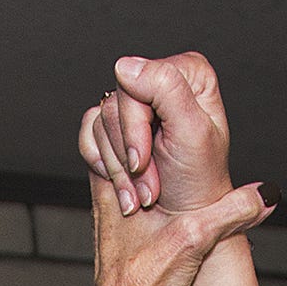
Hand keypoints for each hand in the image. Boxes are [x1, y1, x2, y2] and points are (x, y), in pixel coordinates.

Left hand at [74, 93, 272, 285]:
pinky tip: (175, 208)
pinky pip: (133, 192)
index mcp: (110, 183)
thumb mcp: (193, 240)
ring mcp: (113, 211)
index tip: (159, 139)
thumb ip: (230, 213)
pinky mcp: (124, 232)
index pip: (104, 118)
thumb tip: (266, 194)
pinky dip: (154, 190)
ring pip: (122, 163)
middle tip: (167, 155)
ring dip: (150, 166)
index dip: (131, 116)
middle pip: (111, 132)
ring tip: (173, 184)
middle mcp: (106, 192)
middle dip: (141, 135)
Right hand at [90, 52, 233, 215]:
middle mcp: (160, 84)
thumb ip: (165, 88)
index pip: (139, 79)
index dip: (136, 124)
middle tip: (148, 185)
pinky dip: (102, 163)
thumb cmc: (198, 183)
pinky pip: (88, 132)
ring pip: (102, 121)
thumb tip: (124, 66)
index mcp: (188, 75)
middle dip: (128, 152)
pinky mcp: (115, 127)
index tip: (144, 161)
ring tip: (142, 190)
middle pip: (117, 102)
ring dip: (119, 166)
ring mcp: (135, 106)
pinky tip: (123, 181)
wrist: (184, 219)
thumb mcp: (192, 132)